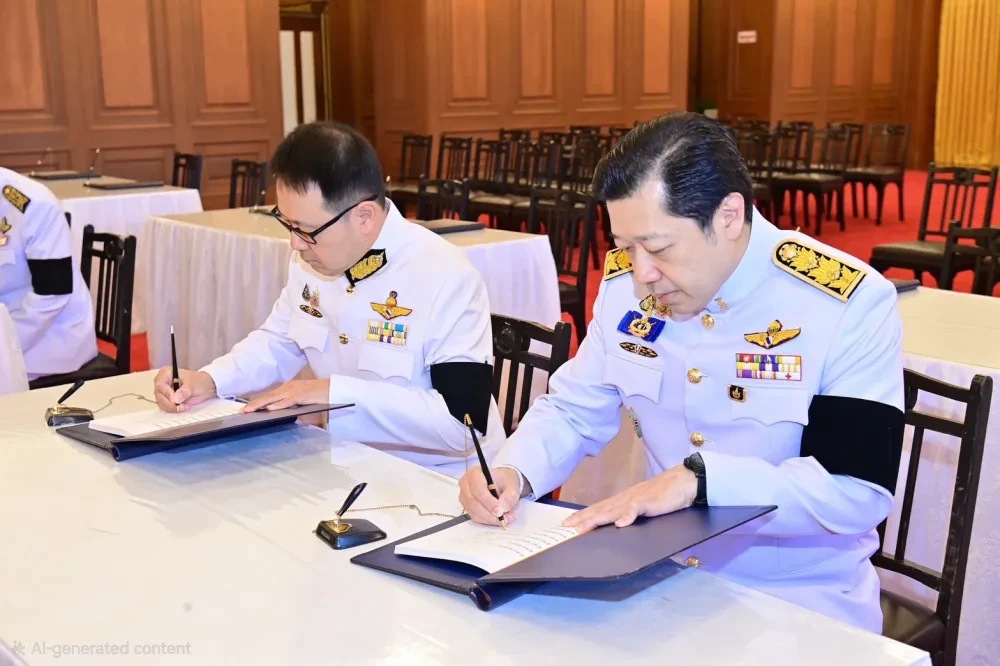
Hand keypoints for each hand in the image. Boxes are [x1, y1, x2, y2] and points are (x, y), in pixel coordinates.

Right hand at [153, 368, 216, 412]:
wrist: (204, 387)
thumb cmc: (198, 381)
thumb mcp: (193, 384)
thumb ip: (184, 391)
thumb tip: (176, 399)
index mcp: (166, 373)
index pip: (160, 385)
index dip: (167, 394)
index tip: (175, 400)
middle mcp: (162, 382)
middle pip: (159, 396)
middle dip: (170, 404)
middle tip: (181, 406)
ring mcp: (163, 392)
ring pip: (161, 403)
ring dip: (172, 408)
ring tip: (185, 406)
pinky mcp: (167, 400)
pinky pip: (165, 407)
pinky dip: (174, 410)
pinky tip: (183, 407)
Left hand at [242, 379, 330, 412]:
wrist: (334, 389)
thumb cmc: (320, 396)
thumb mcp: (302, 402)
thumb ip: (292, 407)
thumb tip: (283, 415)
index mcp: (288, 388)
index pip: (269, 396)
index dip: (257, 402)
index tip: (246, 409)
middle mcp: (289, 387)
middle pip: (268, 396)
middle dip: (254, 404)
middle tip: (241, 411)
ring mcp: (295, 390)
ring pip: (274, 398)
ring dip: (261, 404)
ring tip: (250, 410)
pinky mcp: (302, 395)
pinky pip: (288, 401)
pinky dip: (279, 405)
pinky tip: (270, 409)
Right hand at [458, 466, 521, 526]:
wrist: (500, 482)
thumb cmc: (504, 481)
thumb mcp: (512, 486)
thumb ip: (509, 497)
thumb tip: (502, 509)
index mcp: (475, 474)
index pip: (478, 489)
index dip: (488, 502)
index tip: (500, 512)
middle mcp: (465, 484)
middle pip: (474, 503)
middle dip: (490, 514)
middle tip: (506, 519)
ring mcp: (464, 496)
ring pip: (474, 512)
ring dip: (490, 519)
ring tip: (505, 519)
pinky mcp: (466, 506)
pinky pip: (475, 517)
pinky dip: (487, 521)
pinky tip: (497, 519)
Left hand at [562, 464, 697, 530]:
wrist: (682, 480)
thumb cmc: (663, 493)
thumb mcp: (643, 504)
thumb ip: (630, 512)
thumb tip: (618, 523)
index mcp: (623, 500)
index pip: (599, 508)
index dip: (583, 515)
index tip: (568, 522)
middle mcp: (624, 499)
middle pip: (599, 510)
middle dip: (582, 518)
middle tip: (565, 526)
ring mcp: (635, 500)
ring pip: (612, 510)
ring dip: (596, 519)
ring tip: (582, 526)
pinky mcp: (648, 502)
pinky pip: (636, 509)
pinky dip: (627, 516)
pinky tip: (620, 524)